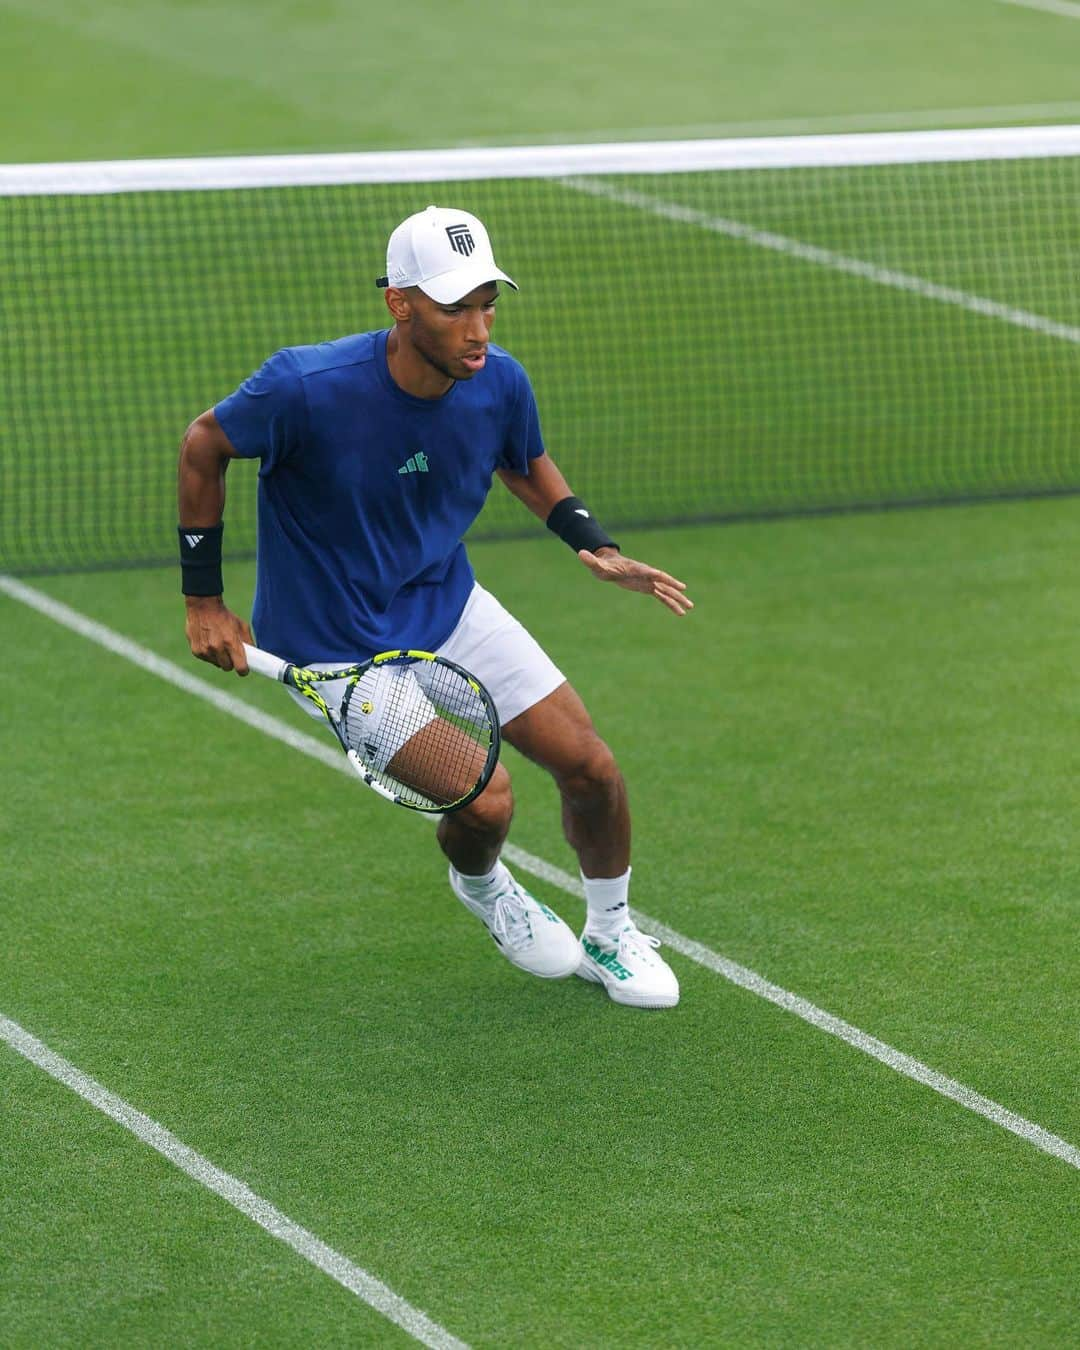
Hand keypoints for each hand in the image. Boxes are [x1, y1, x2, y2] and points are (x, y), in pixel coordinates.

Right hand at [184, 596, 253, 672]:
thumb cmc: (225, 616)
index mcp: (231, 643)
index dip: (243, 670)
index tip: (244, 668)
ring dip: (219, 658)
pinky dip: (209, 654)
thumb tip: (254, 655)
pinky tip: (209, 642)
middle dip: (231, 663)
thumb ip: (248, 642)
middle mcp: (217, 648)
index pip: (240, 668)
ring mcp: (205, 650)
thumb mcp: (242, 626)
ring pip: (216, 663)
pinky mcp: (196, 651)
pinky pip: (207, 659)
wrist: (203, 606)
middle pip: (228, 667)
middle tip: (231, 654)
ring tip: (219, 645)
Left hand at [577, 548, 693, 615]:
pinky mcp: (647, 587)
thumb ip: (591, 560)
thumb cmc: (603, 565)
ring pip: (666, 591)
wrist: (608, 565)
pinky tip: (679, 612)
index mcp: (638, 569)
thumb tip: (580, 553)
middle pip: (664, 582)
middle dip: (675, 589)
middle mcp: (646, 574)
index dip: (663, 578)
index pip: (652, 573)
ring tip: (689, 608)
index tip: (676, 584)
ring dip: (677, 599)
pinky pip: (661, 597)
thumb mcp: (596, 565)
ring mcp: (648, 581)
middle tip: (687, 597)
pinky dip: (670, 604)